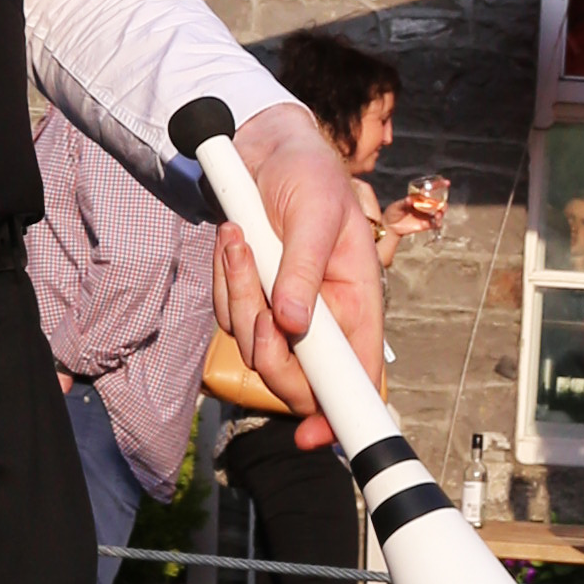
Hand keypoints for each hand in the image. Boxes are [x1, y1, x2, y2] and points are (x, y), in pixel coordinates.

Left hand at [212, 99, 383, 447]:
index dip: (340, 413)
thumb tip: (295, 325)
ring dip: (240, 294)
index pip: (357, 375)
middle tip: (262, 304)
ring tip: (243, 240)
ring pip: (254, 345)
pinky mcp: (251, 297)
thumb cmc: (308, 176)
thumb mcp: (316, 214)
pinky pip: (229, 315)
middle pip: (296, 376)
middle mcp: (325, 316)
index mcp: (358, 302)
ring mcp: (285, 310)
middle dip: (269, 347)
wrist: (265, 148)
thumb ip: (305, 271)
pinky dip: (225, 281)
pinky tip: (234, 240)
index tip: (313, 435)